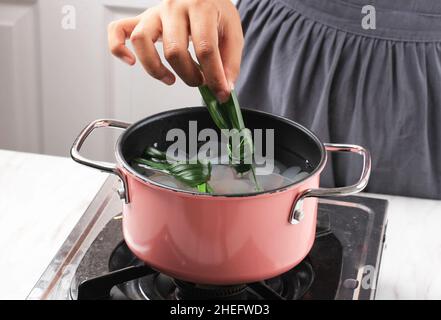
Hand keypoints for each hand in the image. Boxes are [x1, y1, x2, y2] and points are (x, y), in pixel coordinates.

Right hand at [107, 0, 243, 101]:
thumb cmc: (215, 14)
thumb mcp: (232, 34)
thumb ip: (230, 63)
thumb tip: (223, 88)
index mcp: (201, 7)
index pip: (205, 48)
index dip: (214, 76)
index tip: (220, 93)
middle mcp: (174, 7)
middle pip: (174, 50)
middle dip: (189, 75)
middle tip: (199, 81)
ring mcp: (154, 13)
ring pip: (142, 41)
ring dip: (156, 68)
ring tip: (171, 79)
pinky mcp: (141, 19)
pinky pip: (118, 31)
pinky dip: (118, 48)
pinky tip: (131, 62)